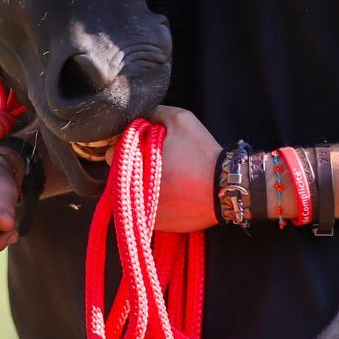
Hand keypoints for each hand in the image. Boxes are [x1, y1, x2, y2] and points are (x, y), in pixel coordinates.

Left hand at [119, 105, 219, 233]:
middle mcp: (133, 191)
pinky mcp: (157, 225)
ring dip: (141, 185)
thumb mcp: (180, 119)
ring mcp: (144, 211)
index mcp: (134, 163)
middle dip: (133, 166)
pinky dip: (153, 201)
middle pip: (119, 176)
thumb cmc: (201, 153)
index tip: (140, 146)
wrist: (227, 188)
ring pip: (132, 195)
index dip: (125, 146)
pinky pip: (146, 210)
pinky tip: (173, 192)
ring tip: (167, 177)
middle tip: (155, 160)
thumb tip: (139, 115)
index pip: (111, 154)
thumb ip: (154, 113)